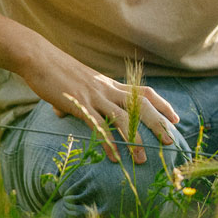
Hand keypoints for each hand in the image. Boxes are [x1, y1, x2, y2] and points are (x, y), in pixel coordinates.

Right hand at [21, 43, 178, 163]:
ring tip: (142, 159)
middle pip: (142, 106)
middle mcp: (109, 90)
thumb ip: (77, 100)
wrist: (42, 59)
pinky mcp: (80, 105)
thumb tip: (64, 114)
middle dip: (158, 124)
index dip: (163, 105)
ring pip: (123, 119)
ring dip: (135, 140)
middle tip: (169, 141)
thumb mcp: (78, 86)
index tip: (175, 119)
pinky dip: (108, 143)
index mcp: (112, 85)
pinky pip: (99, 126)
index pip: (146, 92)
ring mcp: (96, 97)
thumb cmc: (58, 73)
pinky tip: (115, 158)